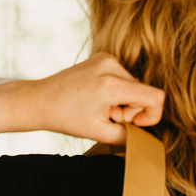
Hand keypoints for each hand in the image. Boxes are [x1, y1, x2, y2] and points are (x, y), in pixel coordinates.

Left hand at [27, 54, 164, 144]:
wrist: (41, 100)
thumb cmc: (67, 118)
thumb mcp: (100, 133)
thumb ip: (129, 136)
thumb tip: (147, 137)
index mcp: (111, 85)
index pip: (154, 97)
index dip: (152, 115)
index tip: (135, 124)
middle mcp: (111, 65)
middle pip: (143, 92)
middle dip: (131, 110)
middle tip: (108, 117)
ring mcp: (106, 58)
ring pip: (133, 85)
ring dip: (123, 101)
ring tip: (100, 107)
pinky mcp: (102, 57)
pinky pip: (123, 77)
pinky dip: (116, 91)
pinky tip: (97, 97)